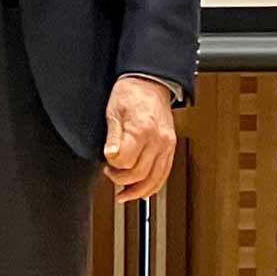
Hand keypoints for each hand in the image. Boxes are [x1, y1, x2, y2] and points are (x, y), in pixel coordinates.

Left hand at [103, 77, 175, 202]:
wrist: (150, 83)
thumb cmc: (131, 94)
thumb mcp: (113, 112)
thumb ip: (112, 137)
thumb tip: (110, 156)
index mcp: (141, 129)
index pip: (125, 162)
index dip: (112, 166)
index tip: (106, 162)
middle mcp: (158, 140)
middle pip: (139, 174)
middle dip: (121, 179)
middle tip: (111, 173)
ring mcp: (166, 145)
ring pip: (154, 180)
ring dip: (137, 191)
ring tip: (123, 192)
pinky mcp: (170, 148)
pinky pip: (164, 174)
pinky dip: (153, 186)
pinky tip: (141, 191)